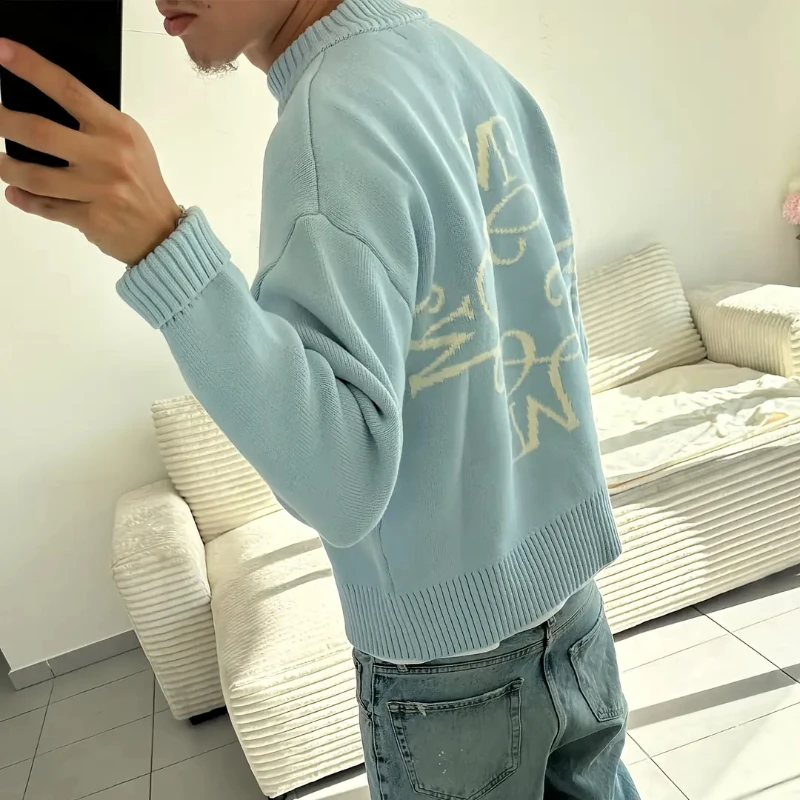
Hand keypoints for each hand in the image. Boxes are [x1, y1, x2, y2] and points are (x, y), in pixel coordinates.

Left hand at [0, 39, 181, 264]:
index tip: (2, 51)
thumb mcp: (130, 145)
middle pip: (40, 133)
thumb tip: (41, 106)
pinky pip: (47, 208)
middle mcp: (108, 157)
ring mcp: (99, 190)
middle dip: (3, 122)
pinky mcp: (92, 218)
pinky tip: (14, 193)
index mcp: (118, 131)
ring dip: (6, 168)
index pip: (69, 90)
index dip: (32, 68)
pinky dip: (25, 201)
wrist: (162, 234)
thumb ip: (94, 126)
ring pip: (35, 176)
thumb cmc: (142, 186)